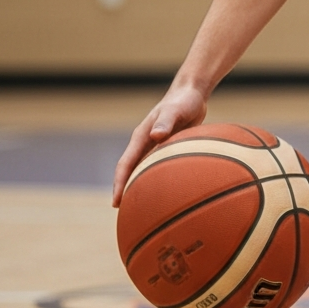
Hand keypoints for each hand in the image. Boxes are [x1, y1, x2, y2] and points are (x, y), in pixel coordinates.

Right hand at [112, 82, 207, 206]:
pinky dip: (155, 180)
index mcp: (141, 137)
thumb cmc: (183, 101)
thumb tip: (155, 136)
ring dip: (138, 186)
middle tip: (124, 214)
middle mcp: (144, 143)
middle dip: (124, 191)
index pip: (125, 164)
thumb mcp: (175, 110)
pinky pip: (157, 167)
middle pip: (130, 171)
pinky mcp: (166, 147)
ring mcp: (154, 146)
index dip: (119, 183)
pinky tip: (163, 193)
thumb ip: (166, 122)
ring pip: (142, 170)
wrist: (192, 94)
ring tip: (140, 209)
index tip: (116, 202)